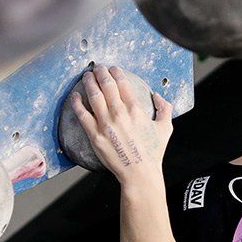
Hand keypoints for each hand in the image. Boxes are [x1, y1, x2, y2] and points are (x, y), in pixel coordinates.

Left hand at [72, 64, 172, 182]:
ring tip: (86, 76)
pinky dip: (77, 103)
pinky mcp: (95, 136)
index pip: (123, 83)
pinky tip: (75, 96)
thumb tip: (157, 96)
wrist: (140, 173)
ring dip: (89, 82)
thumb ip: (164, 108)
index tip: (113, 68)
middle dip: (100, 72)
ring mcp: (106, 125)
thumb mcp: (166, 128)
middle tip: (97, 68)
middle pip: (106, 85)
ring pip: (93, 96)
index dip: (116, 72)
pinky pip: (82, 115)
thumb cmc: (153, 153)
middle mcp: (119, 114)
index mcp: (136, 110)